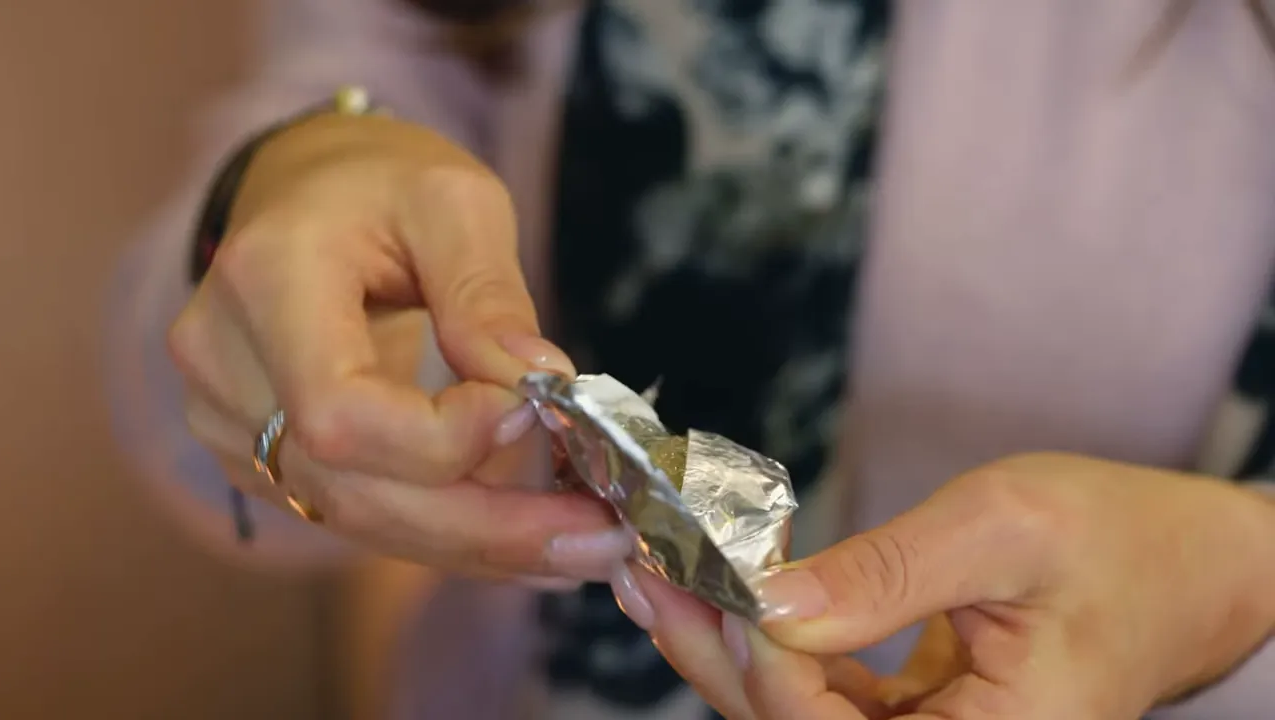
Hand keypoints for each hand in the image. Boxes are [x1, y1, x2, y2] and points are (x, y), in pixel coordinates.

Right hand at [169, 112, 628, 583]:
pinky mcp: (260, 454)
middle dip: (485, 524)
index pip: (339, 410)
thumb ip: (489, 294)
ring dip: (476, 540)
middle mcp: (225, 364)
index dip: (442, 438)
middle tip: (595, 535)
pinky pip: (357, 511)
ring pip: (359, 517)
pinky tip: (521, 531)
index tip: (532, 411)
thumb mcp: (455, 201)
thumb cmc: (380, 183)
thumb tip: (539, 384)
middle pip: (352, 488)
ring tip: (578, 540)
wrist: (306, 193)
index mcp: (265, 279)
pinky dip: (445, 529)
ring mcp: (229, 419)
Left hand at [616, 453, 1274, 717]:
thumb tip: (771, 604)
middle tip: (645, 573)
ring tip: (659, 572)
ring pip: (799, 711)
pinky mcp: (916, 712)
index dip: (762, 660)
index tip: (710, 574)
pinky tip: (721, 587)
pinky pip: (826, 690)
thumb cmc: (1124, 542)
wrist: (1188, 563)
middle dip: (713, 652)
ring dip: (726, 643)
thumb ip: (886, 575)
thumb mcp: (1006, 534)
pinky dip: (772, 638)